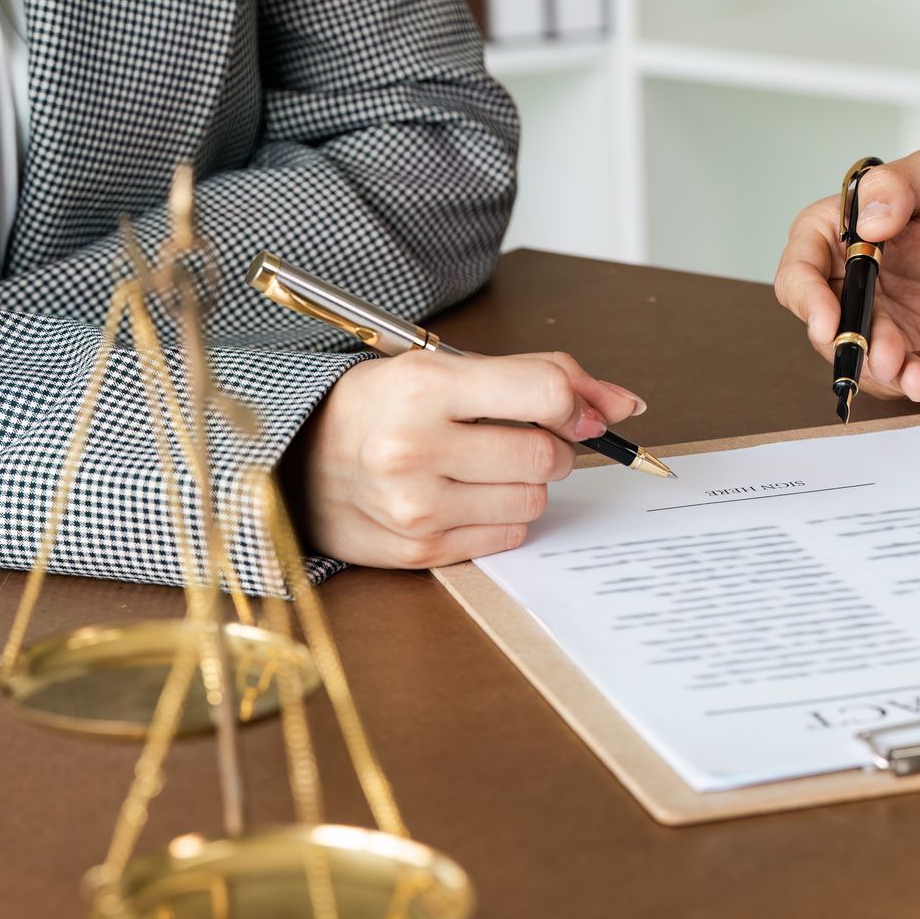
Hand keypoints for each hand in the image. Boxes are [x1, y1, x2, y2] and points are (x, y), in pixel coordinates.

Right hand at [284, 350, 642, 568]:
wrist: (295, 459)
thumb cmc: (381, 407)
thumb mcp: (444, 367)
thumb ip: (539, 376)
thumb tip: (623, 405)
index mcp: (421, 386)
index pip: (545, 393)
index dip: (577, 403)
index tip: (577, 410)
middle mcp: (412, 449)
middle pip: (546, 454)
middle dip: (550, 444)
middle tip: (513, 435)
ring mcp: (413, 508)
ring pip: (534, 501)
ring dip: (525, 483)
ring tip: (482, 465)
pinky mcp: (416, 551)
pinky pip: (507, 536)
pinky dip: (501, 516)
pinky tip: (464, 495)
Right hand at [772, 147, 919, 402]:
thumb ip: (896, 186)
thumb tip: (868, 223)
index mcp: (836, 236)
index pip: (798, 271)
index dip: (806, 300)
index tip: (828, 322)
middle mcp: (846, 286)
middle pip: (823, 329)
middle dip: (853, 348)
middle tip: (886, 356)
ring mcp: (875, 324)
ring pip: (862, 363)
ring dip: (889, 372)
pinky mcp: (906, 354)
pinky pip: (908, 375)